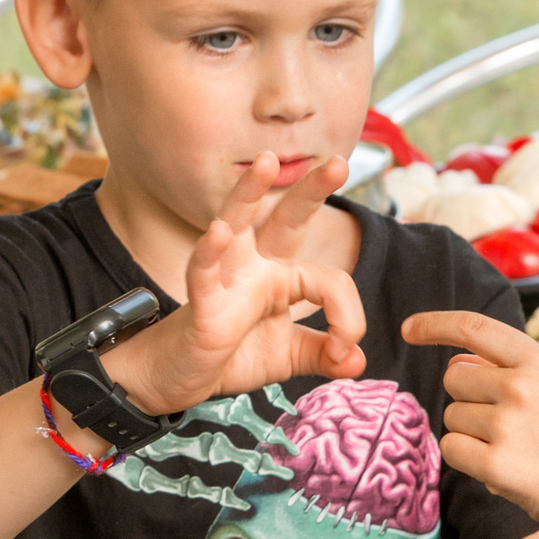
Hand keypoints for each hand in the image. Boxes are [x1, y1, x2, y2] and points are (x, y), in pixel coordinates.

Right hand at [108, 154, 366, 413]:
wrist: (180, 377)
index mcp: (282, 277)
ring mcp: (225, 279)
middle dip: (311, 191)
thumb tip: (358, 362)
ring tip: (266, 161)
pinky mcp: (200, 302)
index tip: (344, 350)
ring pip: (236, 224)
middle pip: (284, 219)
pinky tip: (218, 231)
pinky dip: (210, 251)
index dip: (347, 317)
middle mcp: (255, 268)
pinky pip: (203, 270)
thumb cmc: (230, 355)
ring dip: (250, 193)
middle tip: (339, 164)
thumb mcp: (287, 356)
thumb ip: (323, 355)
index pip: (331, 280)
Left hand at [400, 308, 538, 538]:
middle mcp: (522, 386)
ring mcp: (508, 425)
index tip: (408, 329)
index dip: (434, 324)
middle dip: (467, 398)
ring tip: (514, 448)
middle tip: (506, 423)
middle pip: (453, 378)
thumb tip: (457, 361)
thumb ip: (508, 369)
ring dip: (471, 433)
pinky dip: (467, 460)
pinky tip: (501, 468)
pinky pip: (451, 449)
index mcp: (538, 360)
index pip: (474, 328)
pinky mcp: (495, 464)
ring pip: (451, 417)